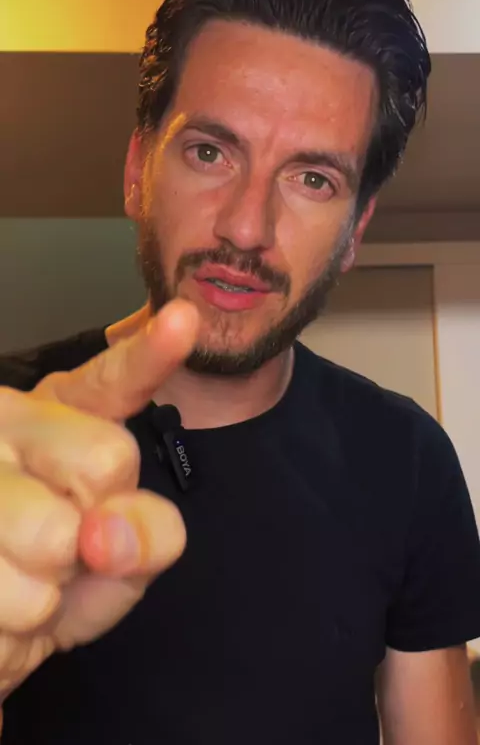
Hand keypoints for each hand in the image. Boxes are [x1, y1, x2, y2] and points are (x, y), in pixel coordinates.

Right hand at [0, 299, 198, 699]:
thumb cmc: (57, 581)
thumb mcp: (122, 558)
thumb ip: (149, 534)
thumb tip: (107, 532)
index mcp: (58, 416)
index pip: (113, 379)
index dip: (152, 352)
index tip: (186, 320)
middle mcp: (8, 421)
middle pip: (105, 461)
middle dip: (102, 527)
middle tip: (66, 545)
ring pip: (53, 539)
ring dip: (50, 591)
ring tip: (23, 577)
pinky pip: (17, 599)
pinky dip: (18, 626)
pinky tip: (1, 602)